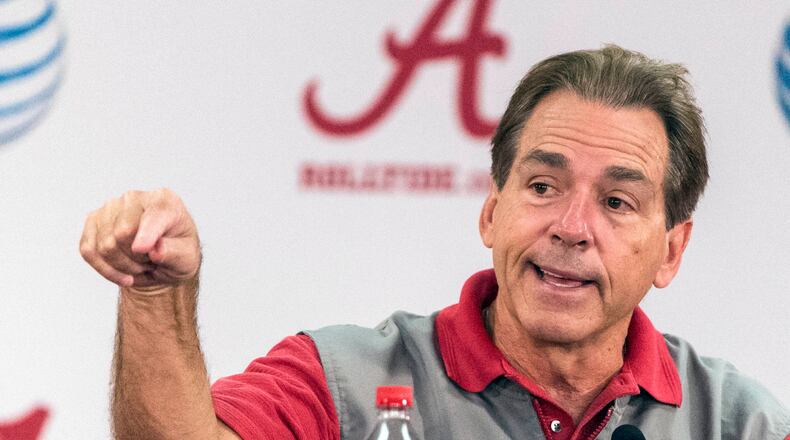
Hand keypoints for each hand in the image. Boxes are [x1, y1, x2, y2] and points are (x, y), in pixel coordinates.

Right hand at [80, 189, 200, 292]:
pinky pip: (88, 251)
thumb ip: (175, 253)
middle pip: (122, 234)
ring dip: (123, 266)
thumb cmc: (177, 254)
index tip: (142, 249)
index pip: (150, 217)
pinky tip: (122, 273)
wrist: (161, 262)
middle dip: (137, 260)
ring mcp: (111, 207)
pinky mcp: (93, 222)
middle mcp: (135, 198)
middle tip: (151, 261)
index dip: (145, 235)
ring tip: (140, 263)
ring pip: (105, 246)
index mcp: (164, 201)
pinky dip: (105, 269)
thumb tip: (156, 250)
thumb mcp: (187, 259)